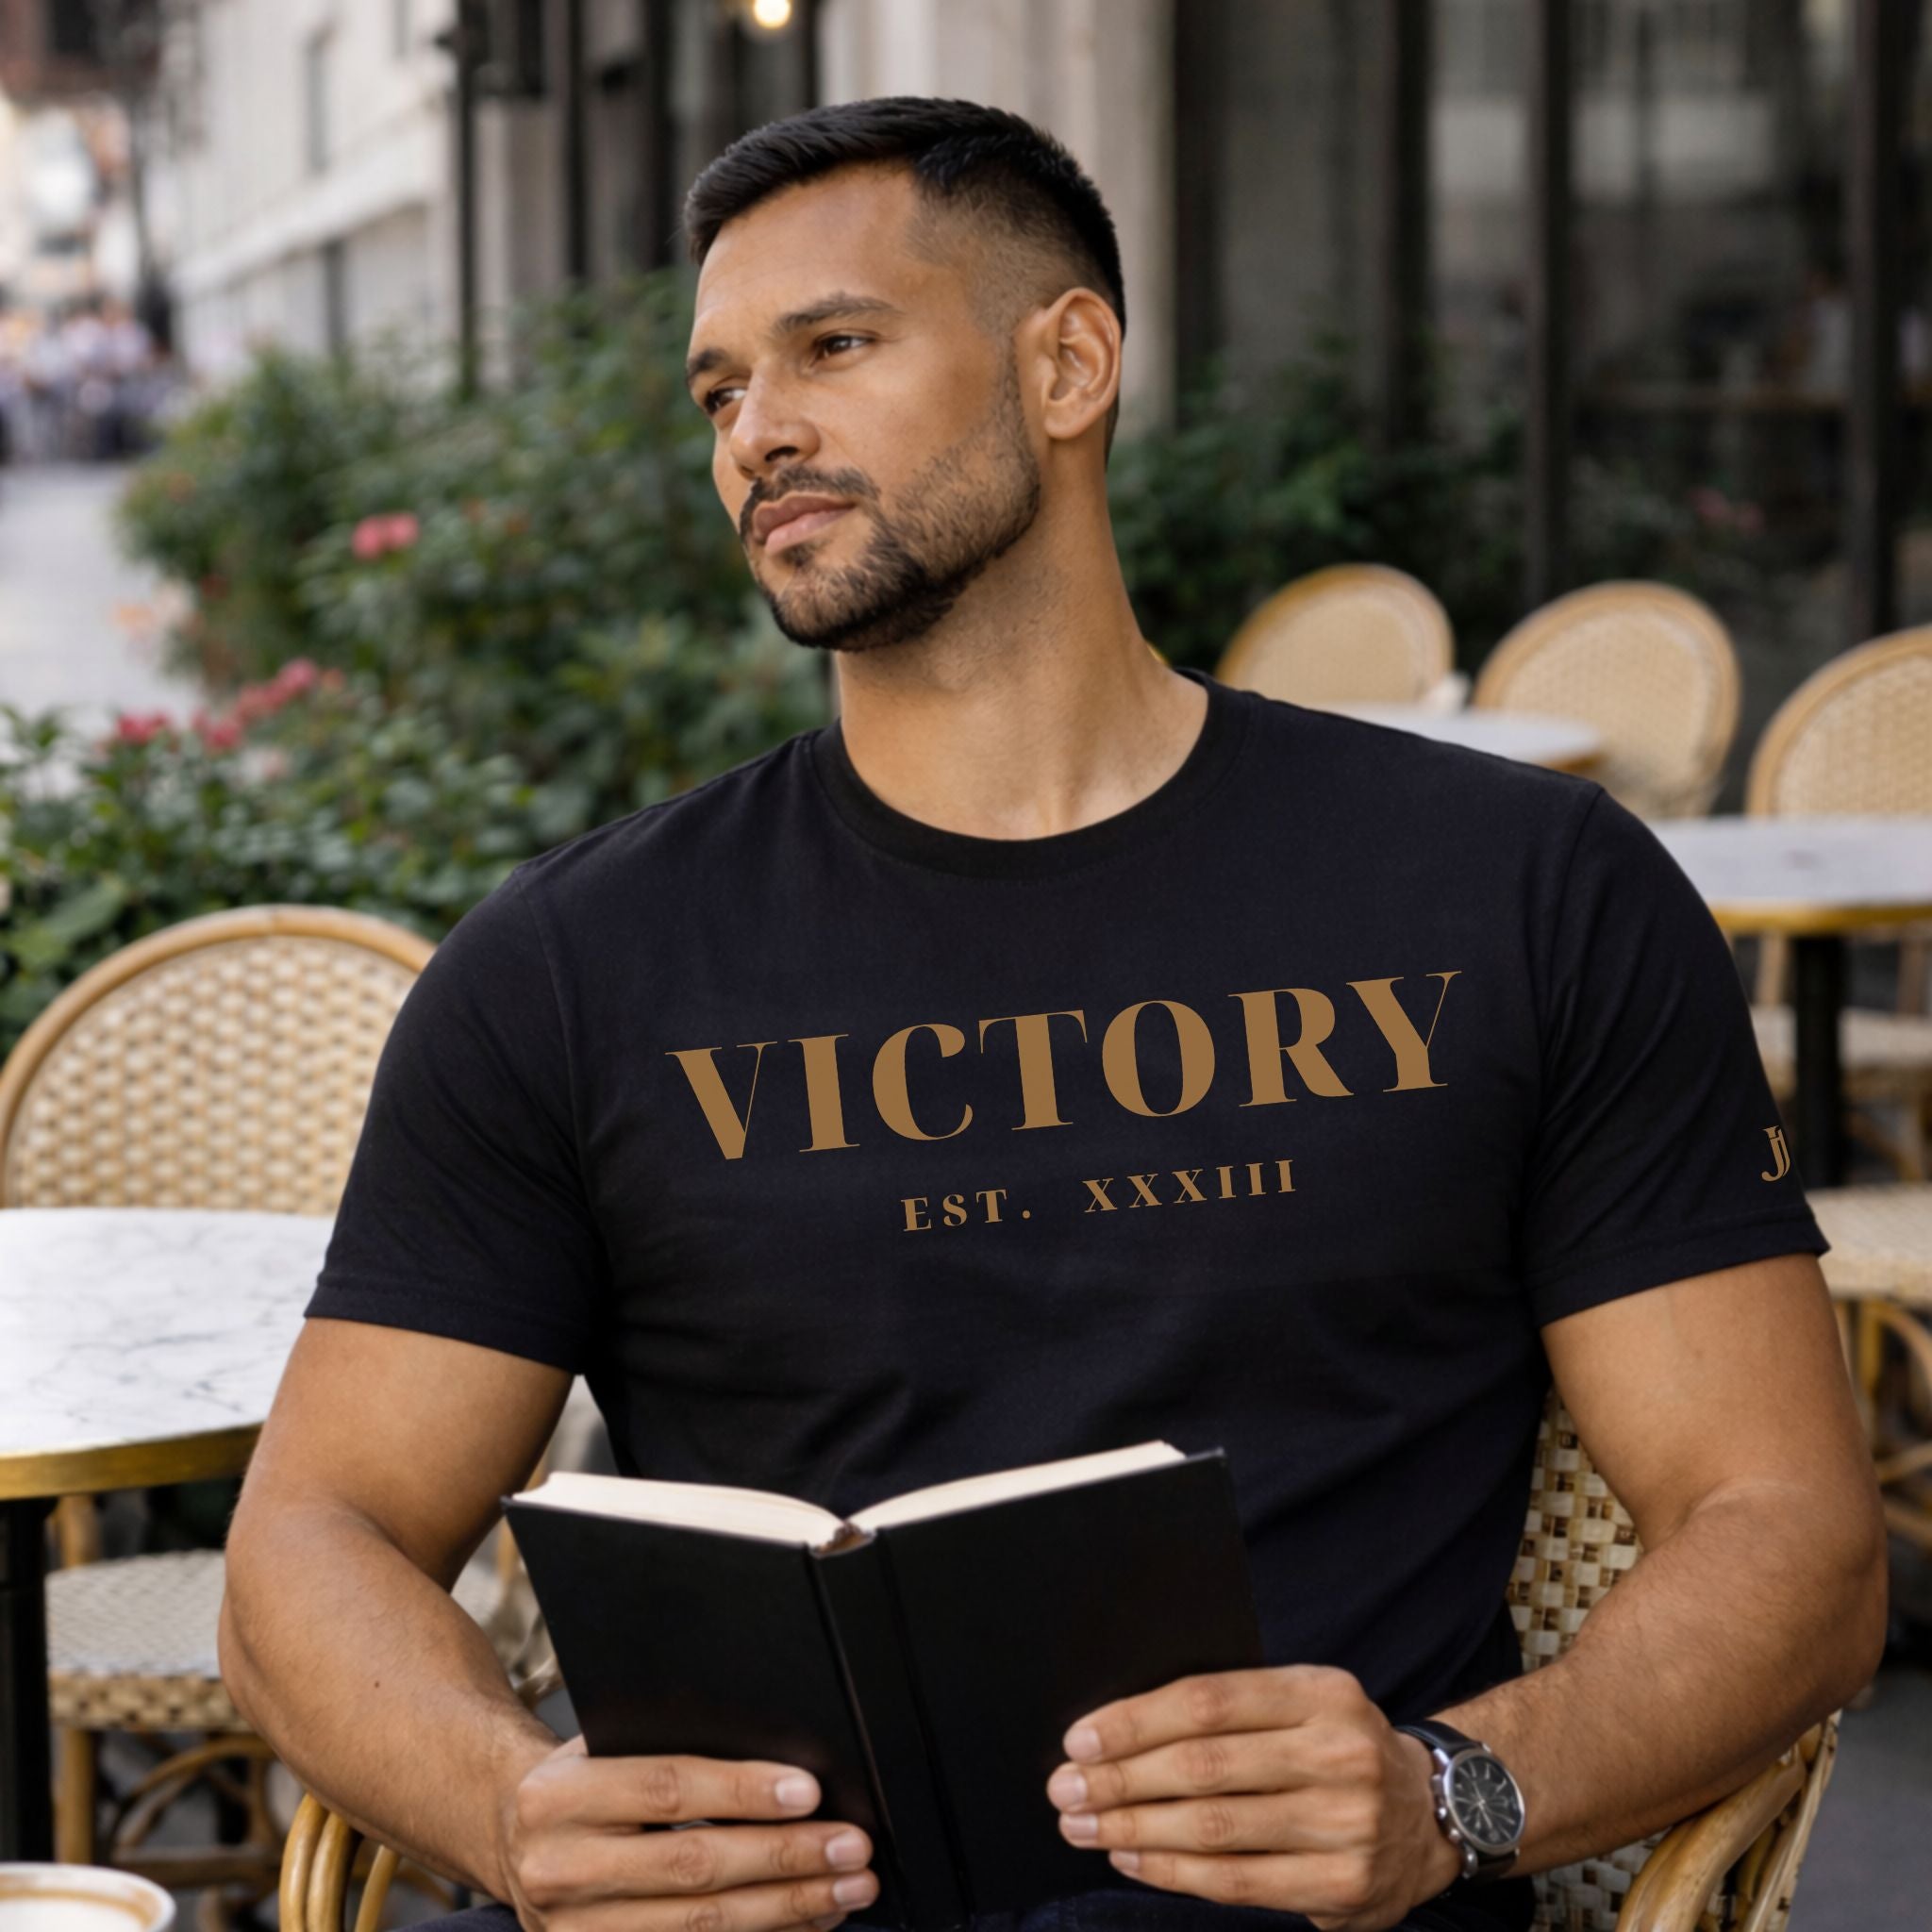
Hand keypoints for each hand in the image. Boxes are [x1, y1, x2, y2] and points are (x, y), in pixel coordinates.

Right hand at [498, 1735, 880, 1931]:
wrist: (514, 1839)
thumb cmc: (582, 1783)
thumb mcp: (604, 1746)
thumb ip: (668, 1745)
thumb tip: (777, 1755)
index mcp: (561, 1798)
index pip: (668, 1789)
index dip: (742, 1791)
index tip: (809, 1791)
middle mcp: (561, 1870)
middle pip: (693, 1867)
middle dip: (784, 1858)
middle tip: (851, 1846)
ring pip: (699, 1927)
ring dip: (787, 1908)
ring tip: (847, 1888)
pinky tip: (806, 1921)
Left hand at [1043, 1665, 1462, 1931]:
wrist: (1434, 1814)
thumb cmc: (1338, 1748)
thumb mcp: (1306, 1703)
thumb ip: (1235, 1708)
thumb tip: (1121, 1725)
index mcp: (1321, 1691)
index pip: (1209, 1700)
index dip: (1136, 1721)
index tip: (1080, 1739)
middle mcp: (1337, 1753)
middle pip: (1204, 1766)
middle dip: (1121, 1779)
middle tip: (1065, 1788)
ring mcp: (1344, 1823)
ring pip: (1213, 1828)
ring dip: (1133, 1830)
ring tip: (1083, 1826)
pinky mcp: (1342, 1885)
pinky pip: (1235, 1880)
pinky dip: (1171, 1871)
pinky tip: (1131, 1860)